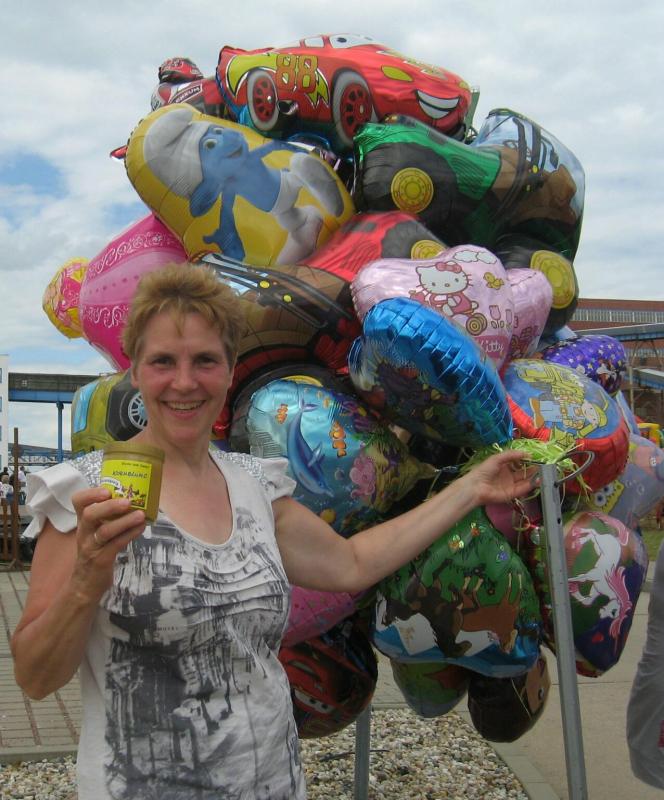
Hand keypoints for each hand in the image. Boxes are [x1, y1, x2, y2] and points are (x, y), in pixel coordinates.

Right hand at [70, 487, 145, 601]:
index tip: (107, 489)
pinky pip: (115, 545)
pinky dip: (129, 535)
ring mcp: (91, 547)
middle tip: (127, 501)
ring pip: (104, 532)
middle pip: (89, 515)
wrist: (85, 584)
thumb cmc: (96, 552)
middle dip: (109, 506)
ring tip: (140, 515)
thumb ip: (110, 518)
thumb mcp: (97, 532)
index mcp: (84, 522)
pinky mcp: (101, 560)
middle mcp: (84, 532)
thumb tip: (136, 500)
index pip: (78, 502)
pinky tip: (141, 528)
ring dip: (124, 522)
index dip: (90, 494)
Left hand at [458, 450, 537, 507]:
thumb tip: (527, 453)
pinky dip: (531, 485)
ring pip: (525, 481)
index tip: (535, 458)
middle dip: (533, 469)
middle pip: (523, 472)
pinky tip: (538, 480)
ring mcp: (511, 485)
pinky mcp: (512, 494)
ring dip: (534, 477)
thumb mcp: (497, 458)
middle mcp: (508, 475)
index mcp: (504, 466)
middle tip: (543, 466)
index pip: (518, 463)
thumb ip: (512, 455)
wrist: (476, 486)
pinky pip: (523, 489)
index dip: (526, 461)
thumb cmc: (484, 470)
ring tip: (544, 473)